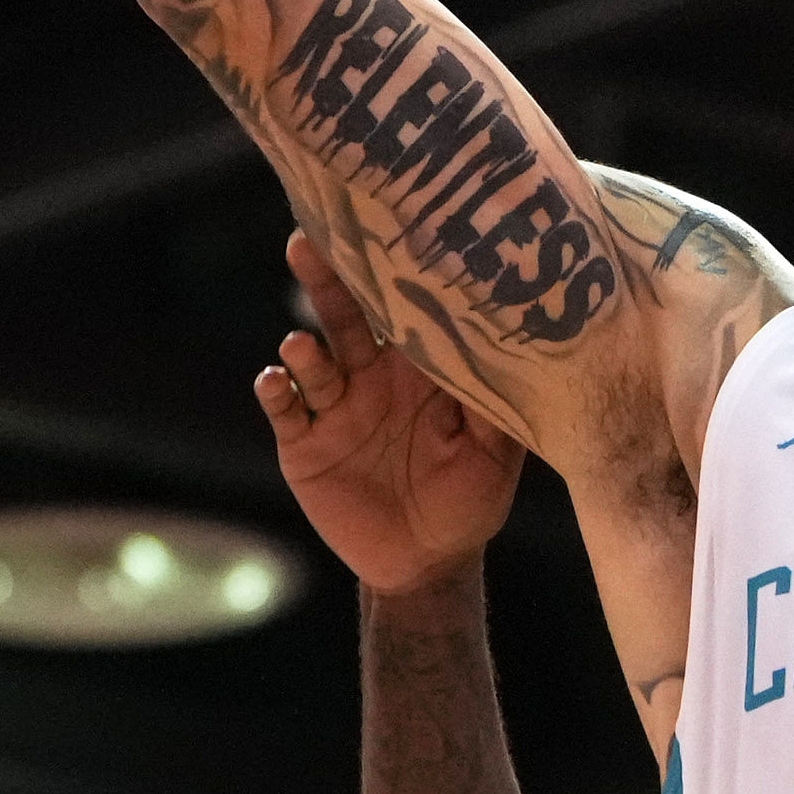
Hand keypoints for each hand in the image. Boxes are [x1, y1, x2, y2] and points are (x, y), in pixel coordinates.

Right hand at [253, 229, 524, 593]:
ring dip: (304, 347)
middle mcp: (372, 376)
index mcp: (418, 369)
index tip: (379, 230)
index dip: (386, 273)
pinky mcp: (303, 443)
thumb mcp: (497, 455)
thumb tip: (517, 354)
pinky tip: (276, 381)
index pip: (399, 308)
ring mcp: (335, 407)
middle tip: (307, 242)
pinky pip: (286, 408)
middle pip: (344, 316)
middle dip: (325, 280)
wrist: (426, 563)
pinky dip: (276, 391)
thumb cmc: (470, 501)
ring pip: (313, 359)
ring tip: (303, 344)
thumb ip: (500, 407)